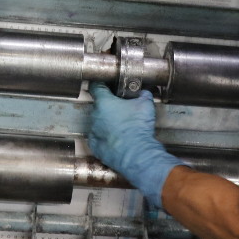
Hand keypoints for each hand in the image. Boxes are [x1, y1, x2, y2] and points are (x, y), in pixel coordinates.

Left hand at [88, 82, 183, 207]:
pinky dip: (106, 138)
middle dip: (108, 107)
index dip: (100, 84)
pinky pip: (98, 138)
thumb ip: (143, 95)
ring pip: (98, 123)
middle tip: (121, 109)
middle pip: (99, 106)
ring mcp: (93, 132)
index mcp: (104, 102)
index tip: (103, 84)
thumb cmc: (138, 127)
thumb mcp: (146, 105)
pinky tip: (117, 140)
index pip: (96, 87)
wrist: (135, 154)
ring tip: (121, 127)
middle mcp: (94, 116)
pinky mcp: (95, 146)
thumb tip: (144, 92)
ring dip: (106, 123)